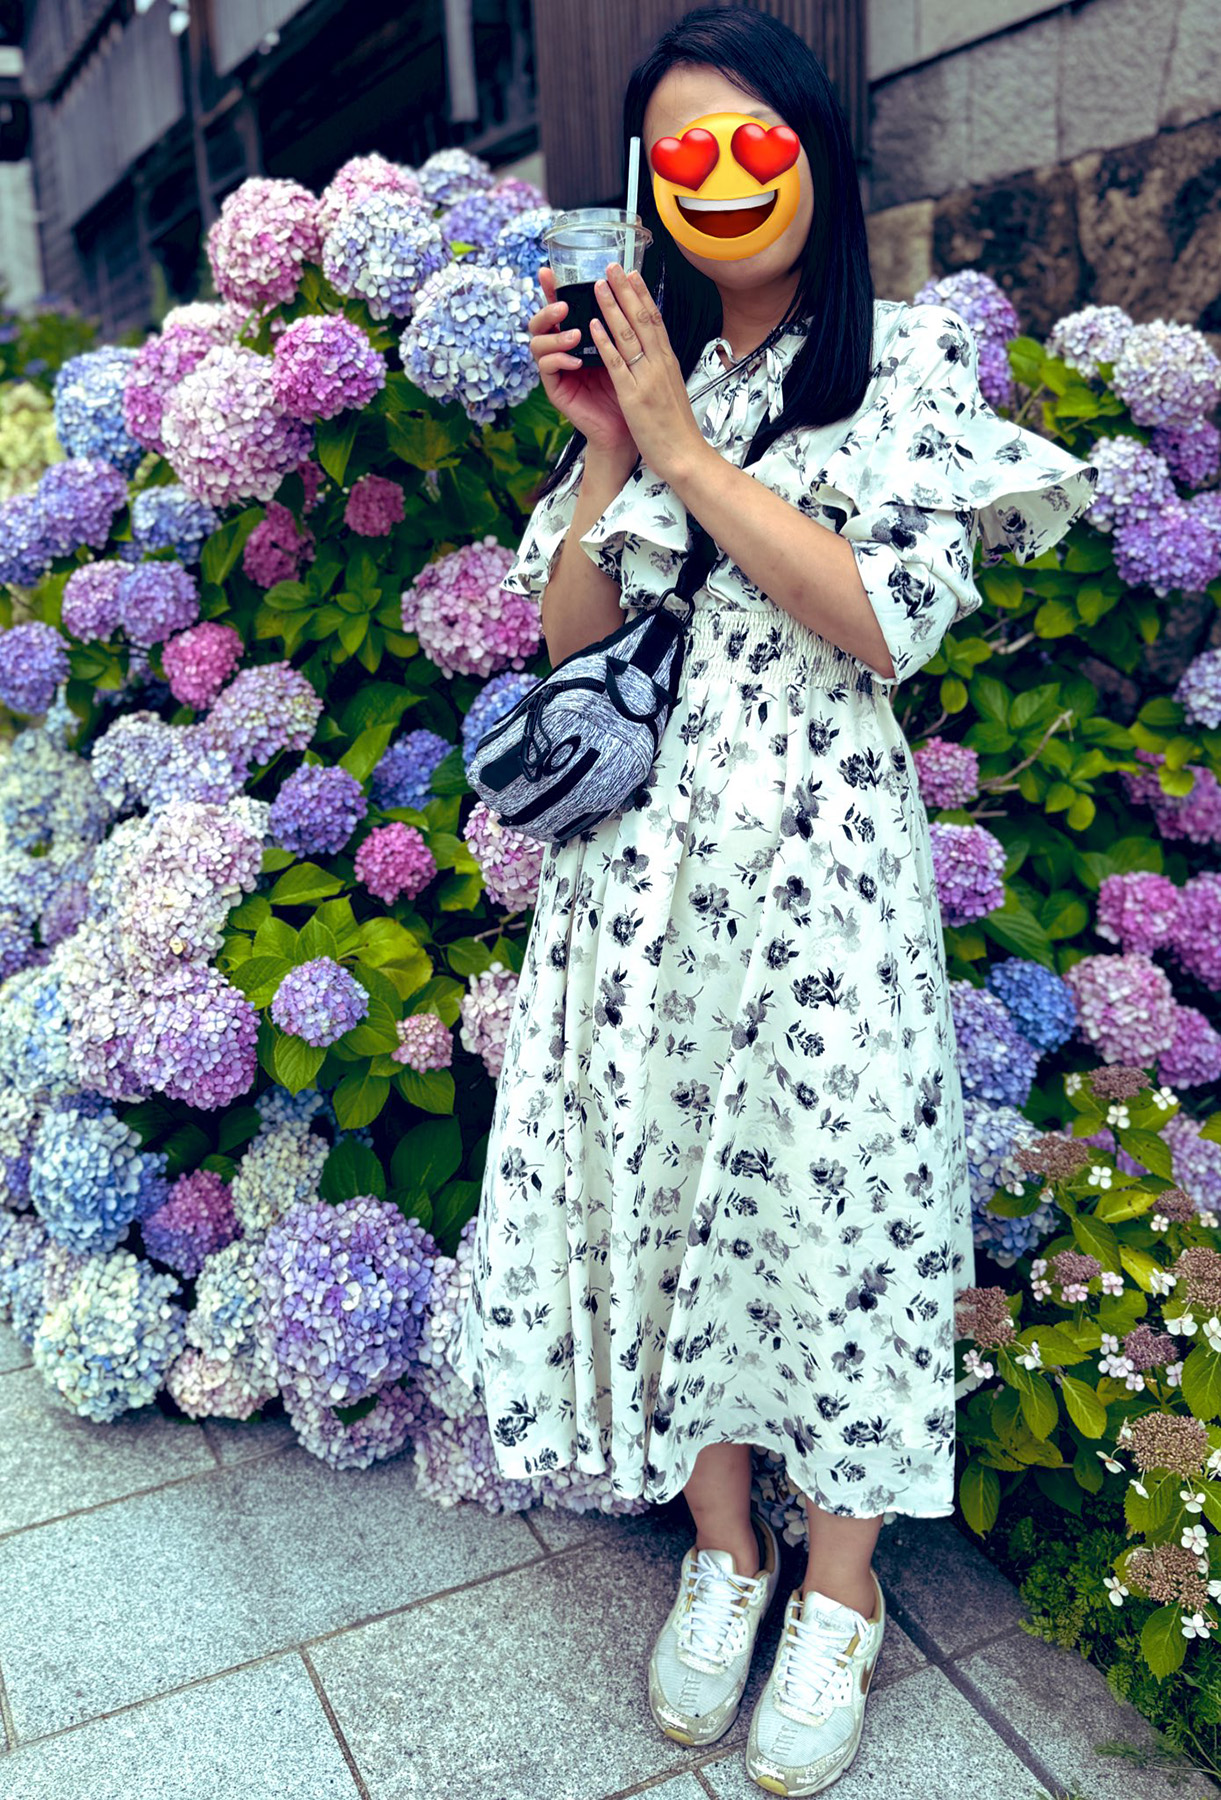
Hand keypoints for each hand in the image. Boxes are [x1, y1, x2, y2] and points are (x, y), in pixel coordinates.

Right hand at [528, 267, 637, 463]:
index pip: (560, 306)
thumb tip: (625, 281)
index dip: (551, 288)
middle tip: (563, 307)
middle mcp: (562, 348)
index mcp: (577, 333)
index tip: (548, 271)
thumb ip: (617, 320)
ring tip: (576, 335)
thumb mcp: (625, 347)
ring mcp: (556, 368)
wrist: (628, 425)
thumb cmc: (629, 385)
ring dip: (555, 336)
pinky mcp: (555, 388)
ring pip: (537, 342)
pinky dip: (559, 361)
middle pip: (540, 321)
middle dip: (548, 310)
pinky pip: (546, 368)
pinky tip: (576, 362)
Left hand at [588, 263, 707, 485]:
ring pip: (628, 335)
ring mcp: (647, 379)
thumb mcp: (672, 392)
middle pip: (642, 319)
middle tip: (612, 266)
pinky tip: (593, 325)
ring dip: (612, 307)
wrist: (685, 456)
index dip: (643, 296)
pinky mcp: (633, 396)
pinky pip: (617, 364)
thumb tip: (655, 356)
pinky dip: (605, 342)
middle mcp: (659, 365)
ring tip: (598, 284)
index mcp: (668, 363)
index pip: (656, 321)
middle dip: (626, 290)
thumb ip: (661, 372)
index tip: (633, 275)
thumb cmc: (677, 430)